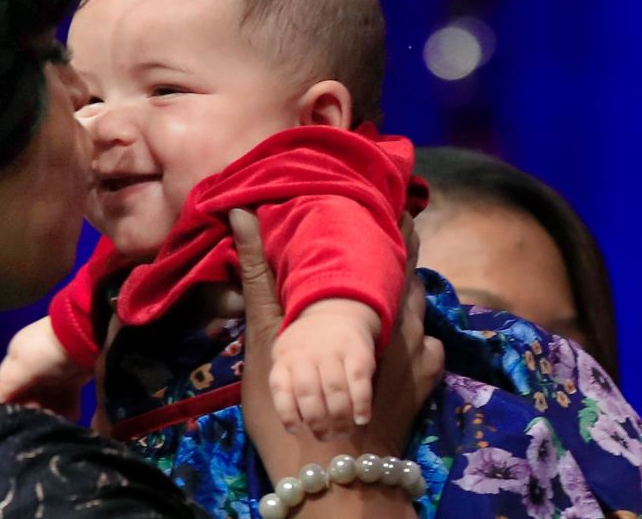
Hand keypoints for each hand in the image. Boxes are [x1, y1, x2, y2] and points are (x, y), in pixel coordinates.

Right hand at [0, 316, 91, 419]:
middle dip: (35, 409)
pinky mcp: (72, 378)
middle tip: (43, 418)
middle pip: (28, 394)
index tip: (20, 414)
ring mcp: (53, 371)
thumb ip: (7, 385)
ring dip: (51, 412)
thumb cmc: (45, 353)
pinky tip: (71, 418)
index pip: (7, 385)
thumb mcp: (23, 368)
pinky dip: (67, 408)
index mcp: (17, 359)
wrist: (84, 337)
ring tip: (57, 421)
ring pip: (47, 398)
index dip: (12, 402)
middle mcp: (33, 366)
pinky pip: (66, 397)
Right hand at [233, 208, 441, 516]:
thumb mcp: (268, 338)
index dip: (388, 225)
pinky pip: (430, 351)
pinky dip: (421, 336)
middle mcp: (397, 326)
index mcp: (364, 306)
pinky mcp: (420, 389)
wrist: (335, 476)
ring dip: (410, 289)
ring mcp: (414, 360)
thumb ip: (259, 274)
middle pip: (407, 276)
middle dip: (403, 251)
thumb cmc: (295, 404)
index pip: (382, 252)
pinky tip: (413, 336)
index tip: (393, 198)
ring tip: (402, 270)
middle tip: (400, 225)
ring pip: (419, 311)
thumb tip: (243, 213)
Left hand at [270, 299, 378, 438]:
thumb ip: (286, 385)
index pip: (280, 387)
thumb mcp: (286, 356)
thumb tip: (296, 424)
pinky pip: (359, 383)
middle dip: (317, 422)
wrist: (334, 310)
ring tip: (342, 432)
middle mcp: (306, 355)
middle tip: (325, 436)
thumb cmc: (306, 346)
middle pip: (309, 393)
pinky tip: (361, 419)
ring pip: (335, 391)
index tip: (295, 429)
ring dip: (339, 419)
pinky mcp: (358, 353)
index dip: (287, 412)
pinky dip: (361, 405)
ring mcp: (332, 352)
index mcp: (285, 359)